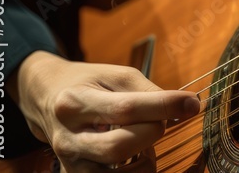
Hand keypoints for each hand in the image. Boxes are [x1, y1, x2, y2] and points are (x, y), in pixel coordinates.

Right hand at [10, 51, 200, 171]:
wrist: (46, 97)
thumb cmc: (88, 83)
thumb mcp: (116, 75)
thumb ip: (149, 91)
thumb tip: (187, 106)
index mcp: (76, 102)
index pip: (126, 109)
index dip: (164, 107)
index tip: (192, 104)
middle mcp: (68, 136)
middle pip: (120, 146)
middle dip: (152, 132)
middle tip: (160, 120)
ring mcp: (69, 161)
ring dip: (146, 159)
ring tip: (146, 138)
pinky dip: (135, 172)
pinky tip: (137, 156)